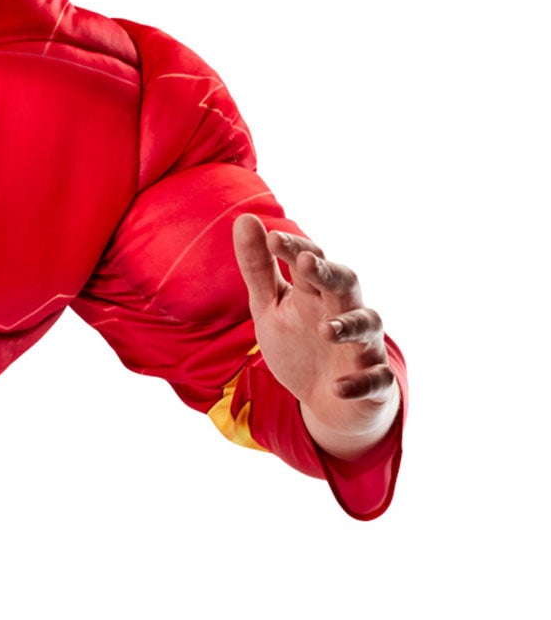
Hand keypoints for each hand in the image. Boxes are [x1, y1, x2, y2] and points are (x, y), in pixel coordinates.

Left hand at [232, 215, 398, 461]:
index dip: (293, 249)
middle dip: (327, 273)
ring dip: (349, 325)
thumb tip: (245, 218)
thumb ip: (258, 268)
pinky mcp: (373, 381)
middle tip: (305, 263)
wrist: (327, 401)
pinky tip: (338, 387)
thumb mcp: (270, 307)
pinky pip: (375, 379)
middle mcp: (344, 311)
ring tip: (326, 330)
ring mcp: (362, 345)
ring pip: (367, 325)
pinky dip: (360, 382)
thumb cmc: (300, 343)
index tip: (271, 239)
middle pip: (344, 283)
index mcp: (316, 292)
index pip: (309, 262)